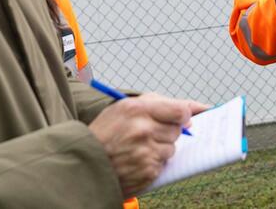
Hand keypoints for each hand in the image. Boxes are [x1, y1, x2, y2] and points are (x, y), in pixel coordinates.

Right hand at [88, 93, 208, 199]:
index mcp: (138, 110)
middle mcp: (143, 131)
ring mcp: (145, 153)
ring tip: (138, 148)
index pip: (181, 111)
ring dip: (160, 148)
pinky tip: (136, 160)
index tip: (181, 118)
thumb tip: (191, 111)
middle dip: (166, 132)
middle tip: (147, 134)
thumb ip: (159, 103)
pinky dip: (153, 163)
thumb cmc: (107, 131)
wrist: (85, 161)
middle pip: (177, 131)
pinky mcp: (147, 172)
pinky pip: (162, 165)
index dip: (184, 115)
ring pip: (171, 149)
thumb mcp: (125, 106)